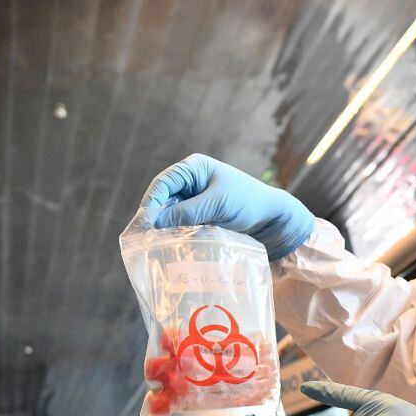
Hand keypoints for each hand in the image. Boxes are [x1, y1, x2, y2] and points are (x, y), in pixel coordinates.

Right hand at [131, 154, 314, 260]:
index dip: (150, 204)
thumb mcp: (217, 205)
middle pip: (162, 200)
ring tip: (151, 246)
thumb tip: (155, 223)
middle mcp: (191, 182)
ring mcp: (195, 199)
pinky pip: (181, 224)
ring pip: (170, 214)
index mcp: (194, 168)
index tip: (144, 225)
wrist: (275, 219)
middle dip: (152, 218)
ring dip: (162, 228)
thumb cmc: (250, 203)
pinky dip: (174, 234)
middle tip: (140, 240)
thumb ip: (187, 213)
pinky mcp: (200, 216)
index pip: (163, 184)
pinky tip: (168, 246)